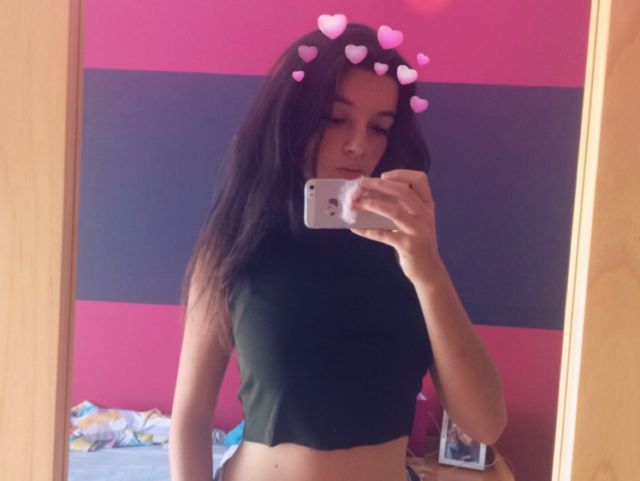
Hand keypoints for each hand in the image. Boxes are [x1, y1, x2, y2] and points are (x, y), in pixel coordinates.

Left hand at [350, 169, 445, 287]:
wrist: (429, 271)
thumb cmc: (417, 242)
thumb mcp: (415, 221)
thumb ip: (401, 206)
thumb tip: (368, 195)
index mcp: (427, 205)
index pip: (420, 179)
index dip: (400, 174)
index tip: (382, 176)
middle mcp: (425, 214)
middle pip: (402, 191)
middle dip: (378, 185)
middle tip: (359, 185)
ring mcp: (418, 230)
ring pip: (393, 211)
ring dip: (371, 204)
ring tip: (355, 203)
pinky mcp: (408, 245)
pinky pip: (383, 235)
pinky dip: (367, 230)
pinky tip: (355, 228)